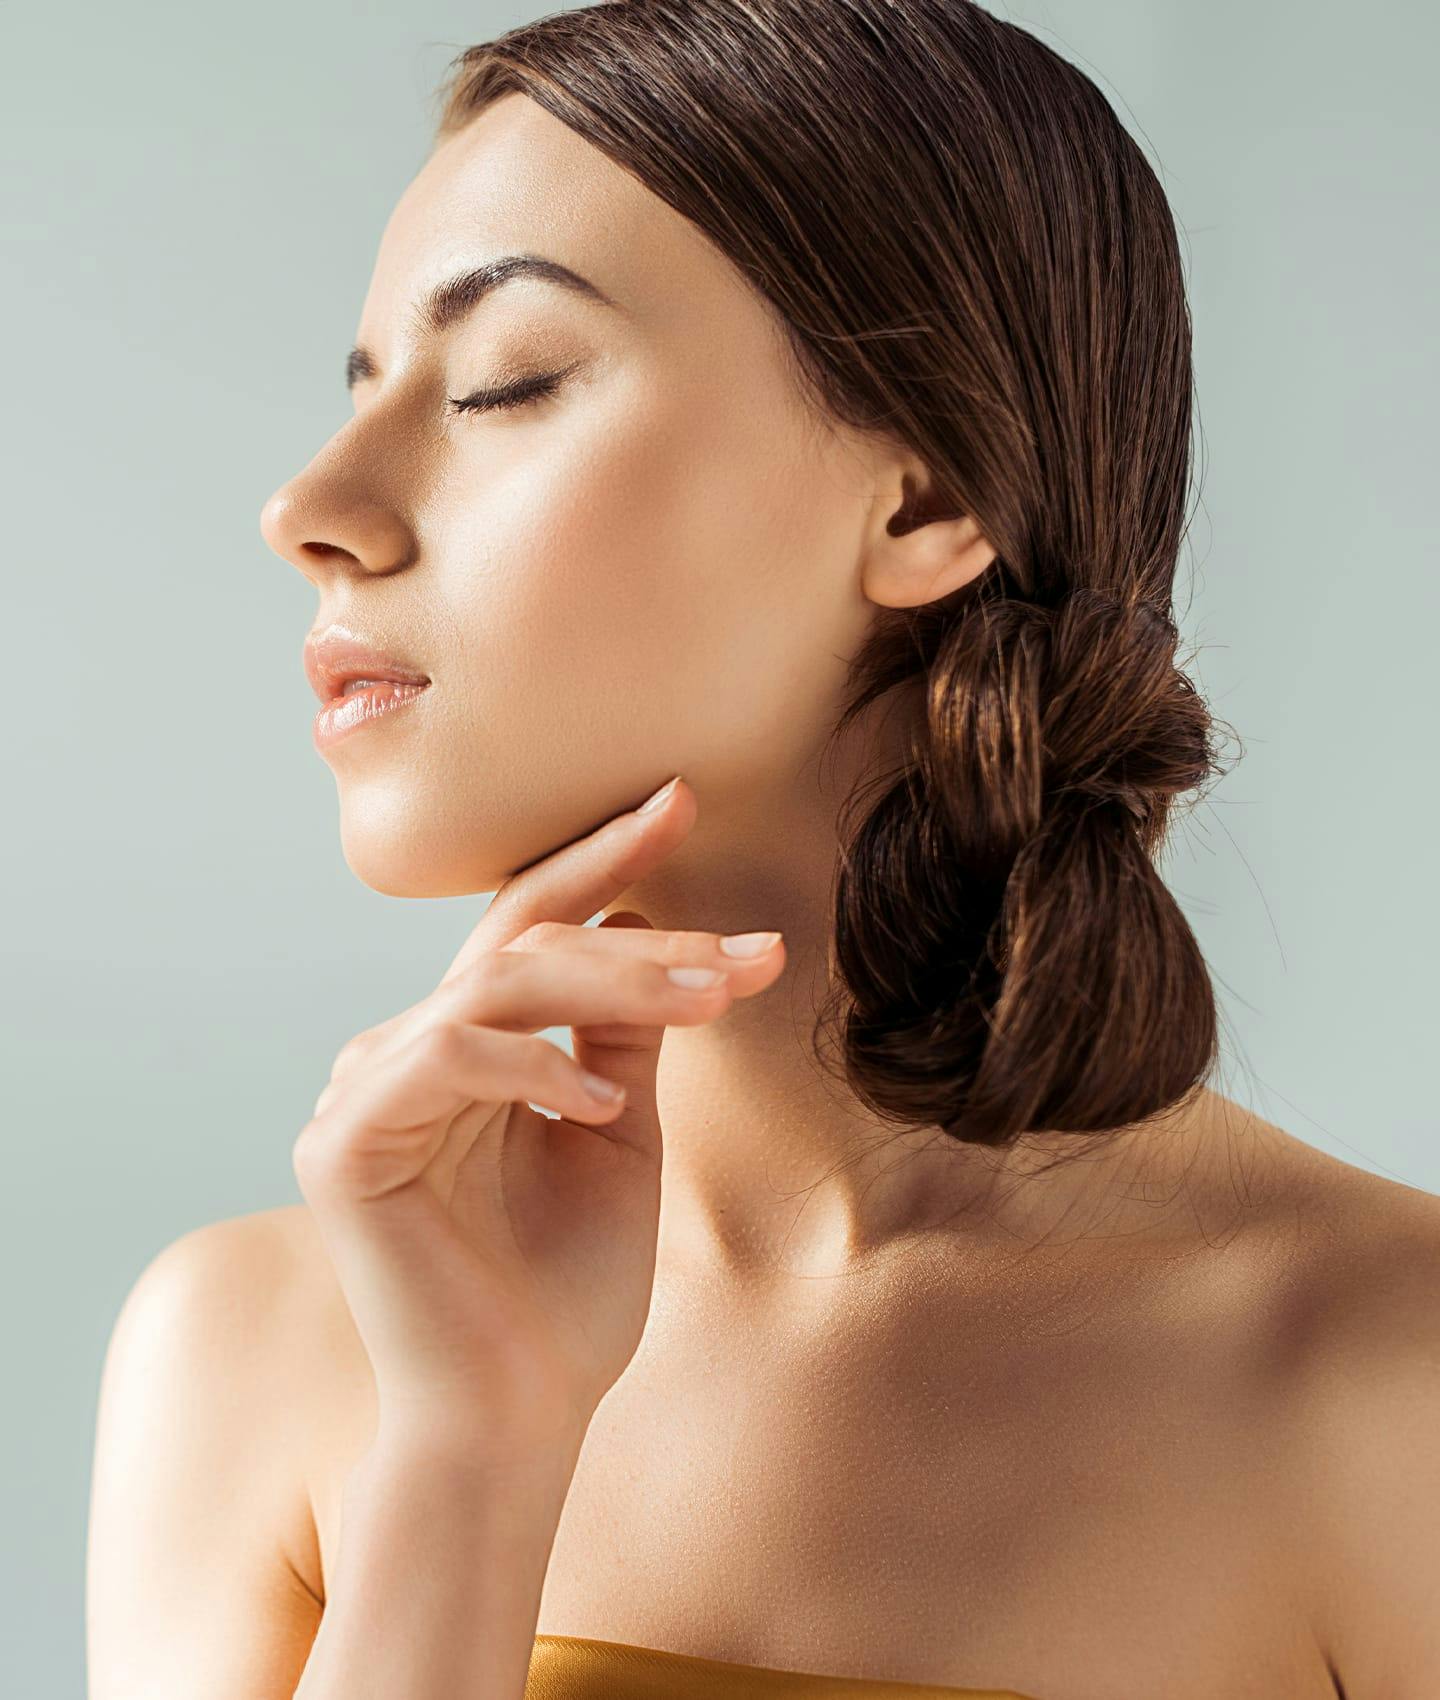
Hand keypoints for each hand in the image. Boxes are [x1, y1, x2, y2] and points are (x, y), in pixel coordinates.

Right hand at [292, 777, 785, 1455]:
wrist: (520, 1416)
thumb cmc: (567, 1292)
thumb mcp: (619, 1138)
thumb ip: (624, 1040)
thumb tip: (659, 941)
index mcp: (466, 1050)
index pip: (531, 928)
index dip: (602, 862)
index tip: (682, 798)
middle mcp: (405, 1053)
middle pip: (519, 942)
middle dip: (637, 924)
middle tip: (741, 941)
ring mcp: (363, 1093)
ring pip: (495, 985)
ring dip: (614, 981)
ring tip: (709, 1000)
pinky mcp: (343, 1145)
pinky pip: (446, 1058)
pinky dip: (533, 1069)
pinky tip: (596, 1107)